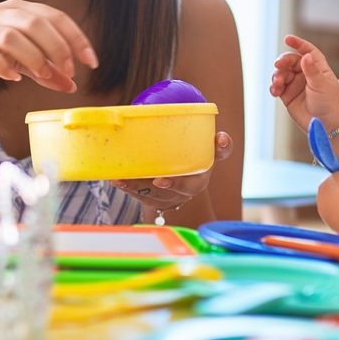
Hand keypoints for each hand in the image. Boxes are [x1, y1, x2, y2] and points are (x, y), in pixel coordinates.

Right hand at [0, 0, 98, 94]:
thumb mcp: (23, 62)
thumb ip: (47, 72)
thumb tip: (72, 86)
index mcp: (20, 10)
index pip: (55, 17)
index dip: (77, 38)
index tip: (91, 62)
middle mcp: (1, 14)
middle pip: (35, 23)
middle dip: (57, 48)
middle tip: (68, 70)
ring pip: (11, 36)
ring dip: (32, 57)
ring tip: (43, 75)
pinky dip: (2, 67)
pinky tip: (13, 78)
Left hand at [110, 131, 232, 211]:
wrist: (188, 172)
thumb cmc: (198, 155)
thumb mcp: (209, 147)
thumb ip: (219, 144)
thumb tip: (222, 138)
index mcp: (199, 179)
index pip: (192, 183)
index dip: (176, 183)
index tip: (159, 180)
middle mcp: (185, 193)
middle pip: (163, 194)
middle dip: (146, 188)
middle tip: (127, 179)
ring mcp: (170, 199)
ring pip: (150, 197)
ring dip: (133, 188)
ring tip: (118, 178)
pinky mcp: (158, 202)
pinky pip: (142, 198)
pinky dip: (129, 190)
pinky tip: (116, 180)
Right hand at [269, 34, 338, 132]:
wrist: (327, 126)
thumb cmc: (330, 104)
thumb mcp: (322, 85)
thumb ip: (311, 70)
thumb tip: (305, 55)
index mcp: (318, 68)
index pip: (308, 51)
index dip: (298, 44)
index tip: (287, 39)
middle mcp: (306, 74)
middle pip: (290, 61)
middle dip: (283, 62)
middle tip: (278, 66)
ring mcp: (296, 85)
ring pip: (281, 73)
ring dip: (276, 76)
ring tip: (277, 84)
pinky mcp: (288, 96)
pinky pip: (277, 87)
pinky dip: (274, 87)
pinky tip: (274, 91)